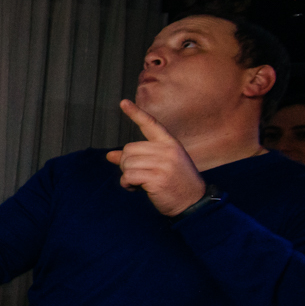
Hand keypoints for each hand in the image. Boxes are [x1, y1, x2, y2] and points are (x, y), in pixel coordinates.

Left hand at [105, 99, 206, 215]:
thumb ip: (137, 158)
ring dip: (127, 176)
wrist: (194, 202)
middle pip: (129, 149)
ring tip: (140, 183)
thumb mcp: (159, 166)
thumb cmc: (175, 183)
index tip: (123, 102)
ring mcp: (164, 164)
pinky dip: (127, 184)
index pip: (150, 124)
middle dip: (127, 164)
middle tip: (139, 176)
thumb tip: (110, 155)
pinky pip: (128, 176)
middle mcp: (167, 150)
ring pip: (127, 164)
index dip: (135, 113)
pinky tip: (136, 189)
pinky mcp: (157, 178)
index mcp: (170, 143)